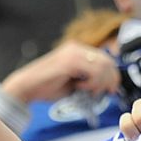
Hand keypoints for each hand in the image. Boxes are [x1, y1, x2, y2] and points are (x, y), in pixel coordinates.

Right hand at [3, 40, 120, 104]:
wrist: (27, 86)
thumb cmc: (48, 86)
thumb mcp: (75, 81)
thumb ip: (90, 79)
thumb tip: (108, 85)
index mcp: (78, 50)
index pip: (106, 59)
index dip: (113, 75)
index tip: (112, 89)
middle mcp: (77, 48)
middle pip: (108, 62)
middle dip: (111, 80)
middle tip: (107, 92)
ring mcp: (73, 52)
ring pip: (103, 67)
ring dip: (100, 83)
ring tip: (87, 90)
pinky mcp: (70, 61)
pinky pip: (94, 71)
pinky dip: (91, 82)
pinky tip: (79, 86)